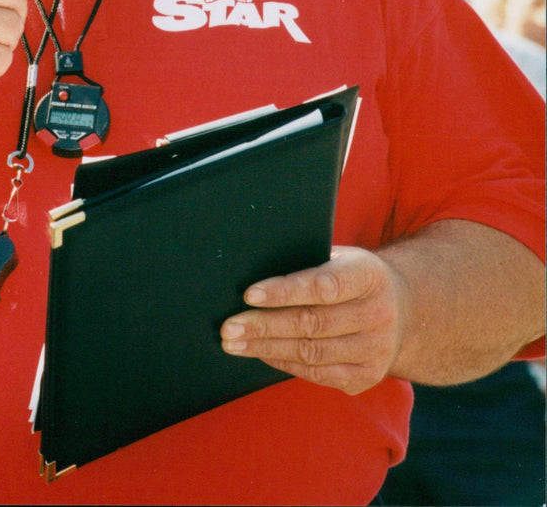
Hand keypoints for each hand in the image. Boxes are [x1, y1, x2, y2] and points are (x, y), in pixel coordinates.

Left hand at [220, 247, 408, 394]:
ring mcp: (375, 350)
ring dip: (267, 348)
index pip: (322, 286)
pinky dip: (286, 364)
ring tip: (234, 343)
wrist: (406, 310)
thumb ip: (309, 264)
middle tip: (228, 327)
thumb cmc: (354, 277)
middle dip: (264, 326)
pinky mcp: (367, 376)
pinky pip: (318, 374)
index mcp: (368, 276)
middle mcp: (377, 314)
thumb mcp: (342, 258)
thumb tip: (252, 269)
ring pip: (312, 353)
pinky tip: (262, 353)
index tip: (248, 294)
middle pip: (312, 324)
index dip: (284, 291)